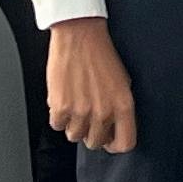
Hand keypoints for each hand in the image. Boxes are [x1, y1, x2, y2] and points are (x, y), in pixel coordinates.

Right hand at [46, 18, 137, 150]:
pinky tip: (63, 98)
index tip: (109, 140)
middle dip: (91, 133)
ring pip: (74, 136)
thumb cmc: (101, 55)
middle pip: (96, 143)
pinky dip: (58, 116)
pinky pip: (57, 125)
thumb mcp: (123, 83)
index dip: (115, 144)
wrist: (79, 37)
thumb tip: (115, 128)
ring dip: (73, 124)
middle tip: (87, 117)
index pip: (125, 144)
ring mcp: (81, 112)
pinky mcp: (61, 108)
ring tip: (75, 103)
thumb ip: (119, 108)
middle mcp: (104, 112)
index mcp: (124, 106)